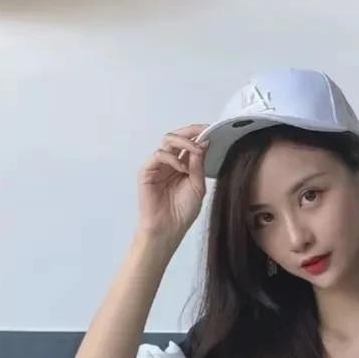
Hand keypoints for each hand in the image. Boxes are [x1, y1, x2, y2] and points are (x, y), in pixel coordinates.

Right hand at [137, 124, 208, 241]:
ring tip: (196, 152)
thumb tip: (204, 142)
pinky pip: (158, 155)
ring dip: (184, 142)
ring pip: (167, 141)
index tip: (212, 128)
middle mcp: (169, 162)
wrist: (169, 229)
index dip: (199, 133)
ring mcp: (157, 165)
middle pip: (176, 136)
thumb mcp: (198, 185)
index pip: (188, 142)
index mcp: (182, 165)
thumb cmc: (182, 212)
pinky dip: (172, 158)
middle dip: (191, 131)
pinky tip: (182, 169)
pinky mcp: (147, 171)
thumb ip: (199, 164)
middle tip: (204, 131)